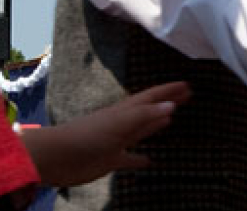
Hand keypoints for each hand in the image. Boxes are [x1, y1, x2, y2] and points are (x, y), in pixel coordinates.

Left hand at [20, 82, 190, 187]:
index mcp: (125, 110)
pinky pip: (131, 158)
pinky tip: (151, 161)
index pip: (152, 97)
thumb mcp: (120, 122)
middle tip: (186, 96)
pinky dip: (141, 159)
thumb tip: (171, 106)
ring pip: (141, 131)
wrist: (59, 157)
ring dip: (156, 125)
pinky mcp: (110, 159)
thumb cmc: (88, 134)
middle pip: (150, 110)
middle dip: (166, 102)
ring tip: (172, 119)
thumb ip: (145, 115)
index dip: (169, 91)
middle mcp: (123, 123)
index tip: (187, 85)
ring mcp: (117, 141)